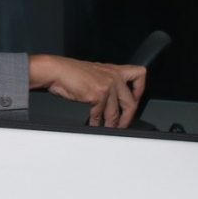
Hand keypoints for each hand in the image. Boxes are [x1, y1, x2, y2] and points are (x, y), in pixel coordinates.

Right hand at [30, 55, 148, 127]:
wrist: (57, 70)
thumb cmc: (71, 72)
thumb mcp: (95, 73)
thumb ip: (107, 82)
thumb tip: (112, 99)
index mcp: (114, 69)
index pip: (139, 74)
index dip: (140, 90)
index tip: (135, 100)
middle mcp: (113, 76)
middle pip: (131, 101)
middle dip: (128, 117)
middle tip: (124, 124)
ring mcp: (107, 85)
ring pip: (116, 112)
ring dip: (112, 124)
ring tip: (108, 128)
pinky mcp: (98, 94)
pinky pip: (101, 114)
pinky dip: (97, 122)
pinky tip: (94, 124)